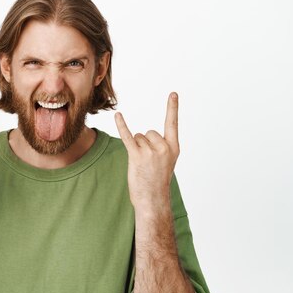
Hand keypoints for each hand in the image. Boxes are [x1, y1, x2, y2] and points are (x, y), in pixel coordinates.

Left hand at [114, 92, 179, 209]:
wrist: (152, 199)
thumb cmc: (157, 181)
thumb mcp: (166, 162)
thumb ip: (159, 147)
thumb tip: (141, 136)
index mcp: (173, 148)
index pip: (172, 124)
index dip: (172, 108)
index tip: (173, 93)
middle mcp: (163, 147)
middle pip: (148, 132)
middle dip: (144, 144)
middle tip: (148, 163)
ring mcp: (150, 151)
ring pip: (138, 137)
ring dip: (136, 149)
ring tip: (141, 165)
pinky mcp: (137, 156)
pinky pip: (128, 136)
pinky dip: (122, 125)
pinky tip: (118, 115)